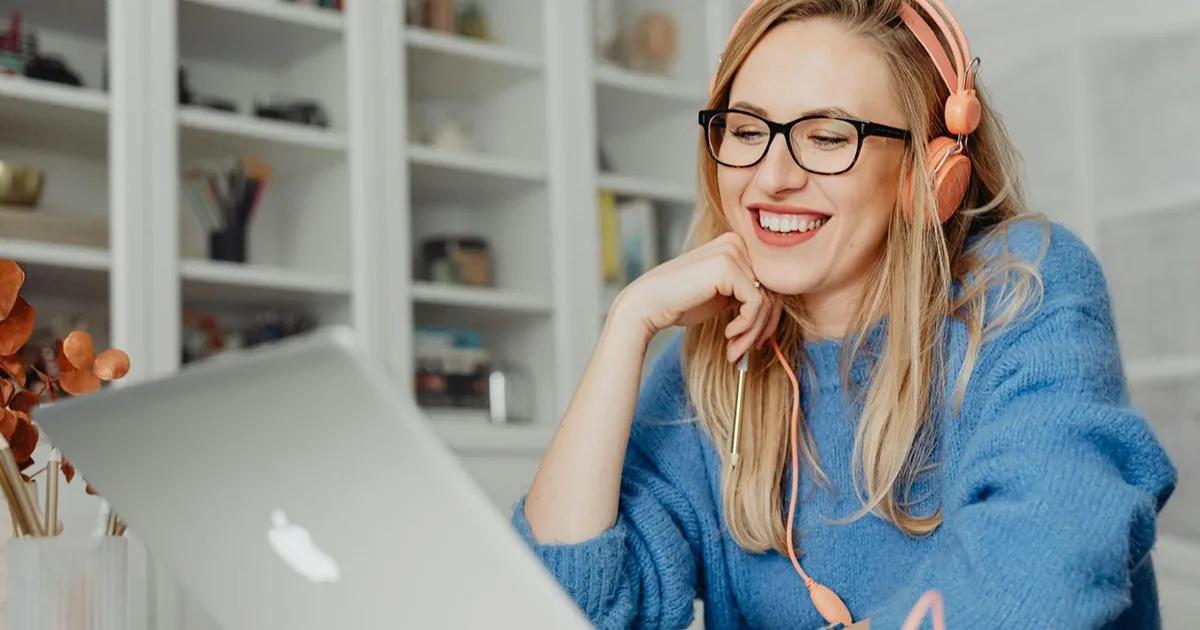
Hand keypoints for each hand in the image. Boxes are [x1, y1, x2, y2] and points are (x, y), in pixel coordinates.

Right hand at [610, 232, 782, 362]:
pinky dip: (746, 326)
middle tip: (746, 351)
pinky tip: (728, 335)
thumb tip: (778, 310)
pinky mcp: (728, 268)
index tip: (755, 341)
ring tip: (735, 350)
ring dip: (753, 332)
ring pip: (767, 300)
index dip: (767, 316)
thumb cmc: (681, 302)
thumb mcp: (723, 295)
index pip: (770, 282)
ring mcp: (732, 252)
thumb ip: (747, 294)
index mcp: (736, 244)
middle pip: (772, 290)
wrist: (647, 304)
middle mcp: (737, 242)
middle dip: (763, 327)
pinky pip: (756, 304)